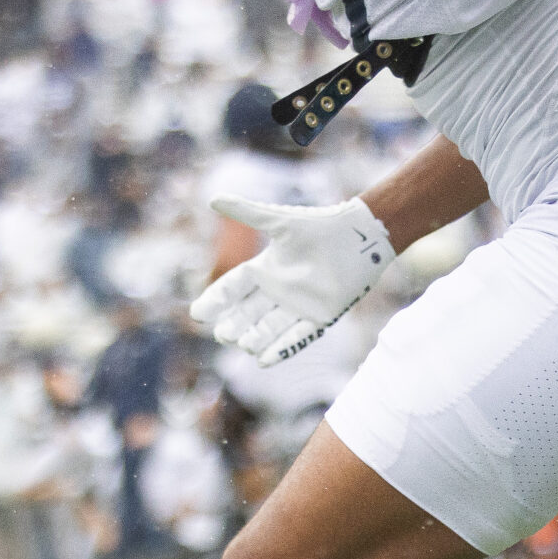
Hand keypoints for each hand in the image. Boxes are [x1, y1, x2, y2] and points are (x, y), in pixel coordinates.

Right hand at [190, 195, 393, 366]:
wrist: (359, 237)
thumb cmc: (319, 226)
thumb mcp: (279, 221)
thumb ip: (247, 212)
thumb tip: (213, 198)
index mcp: (265, 269)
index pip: (233, 289)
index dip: (216, 300)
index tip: (198, 313)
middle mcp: (278, 290)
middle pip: (248, 313)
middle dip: (234, 324)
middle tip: (222, 333)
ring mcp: (298, 305)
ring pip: (269, 328)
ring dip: (254, 338)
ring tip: (241, 343)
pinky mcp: (321, 316)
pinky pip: (297, 337)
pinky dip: (281, 348)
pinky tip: (264, 360)